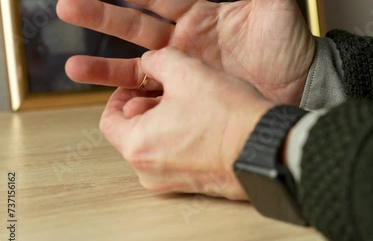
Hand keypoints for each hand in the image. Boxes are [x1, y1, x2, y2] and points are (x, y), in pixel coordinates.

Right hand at [57, 0, 314, 104]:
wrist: (302, 86)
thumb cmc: (292, 43)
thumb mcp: (276, 4)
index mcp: (202, 9)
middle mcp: (187, 36)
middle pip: (137, 23)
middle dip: (104, 16)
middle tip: (70, 8)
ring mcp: (186, 67)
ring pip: (137, 62)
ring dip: (106, 64)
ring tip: (73, 68)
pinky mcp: (189, 92)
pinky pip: (153, 92)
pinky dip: (131, 95)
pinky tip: (109, 98)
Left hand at [100, 47, 273, 199]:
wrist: (267, 150)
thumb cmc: (228, 118)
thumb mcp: (187, 72)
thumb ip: (159, 59)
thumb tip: (151, 61)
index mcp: (137, 145)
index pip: (108, 119)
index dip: (119, 95)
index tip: (135, 86)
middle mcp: (149, 171)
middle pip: (133, 133)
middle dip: (146, 108)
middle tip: (165, 91)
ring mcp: (172, 182)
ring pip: (156, 146)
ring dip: (165, 123)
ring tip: (189, 105)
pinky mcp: (194, 186)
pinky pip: (177, 159)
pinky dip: (182, 140)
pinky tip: (204, 123)